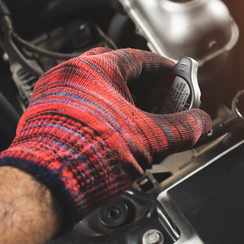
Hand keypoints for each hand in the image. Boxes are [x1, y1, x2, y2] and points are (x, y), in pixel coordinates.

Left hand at [0, 48, 210, 229]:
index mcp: (96, 69)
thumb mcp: (150, 140)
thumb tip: (200, 124)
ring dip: (122, 103)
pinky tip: (114, 137)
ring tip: (139, 124)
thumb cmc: (86, 155)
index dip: (165, 70)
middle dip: (144, 88)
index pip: (139, 58)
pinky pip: (82, 107)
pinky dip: (103, 116)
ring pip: (98, 91)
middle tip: (161, 103)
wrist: (44, 185)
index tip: (177, 79)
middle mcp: (70, 75)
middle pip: (117, 72)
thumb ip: (182, 129)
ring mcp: (54, 95)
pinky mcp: (45, 117)